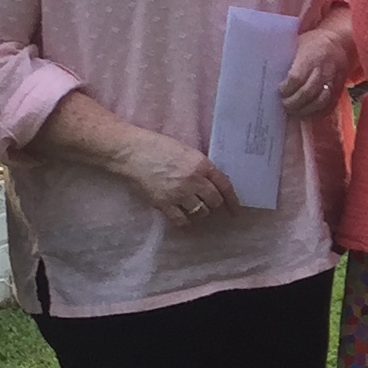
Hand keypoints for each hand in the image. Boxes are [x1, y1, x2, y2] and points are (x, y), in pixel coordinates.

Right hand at [118, 130, 241, 225]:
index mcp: (201, 164)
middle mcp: (194, 180)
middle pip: (214, 201)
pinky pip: (181, 220)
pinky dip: (185, 220)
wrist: (131, 152)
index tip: (236, 211)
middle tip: (206, 203)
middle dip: (213, 204)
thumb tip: (212, 183)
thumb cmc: (157, 146)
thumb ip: (201, 167)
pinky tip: (182, 215)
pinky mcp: (163, 204)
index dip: (232, 200)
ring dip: (199, 211)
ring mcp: (179, 193)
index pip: (224, 185)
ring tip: (192, 206)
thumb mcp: (186, 151)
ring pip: (200, 212)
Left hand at [280, 19, 353, 121]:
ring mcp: (332, 82)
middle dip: (292, 102)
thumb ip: (287, 58)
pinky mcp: (338, 91)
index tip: (279, 91)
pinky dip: (316, 113)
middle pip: (306, 93)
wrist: (338, 43)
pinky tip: (306, 113)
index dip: (286, 88)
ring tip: (293, 112)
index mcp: (311, 57)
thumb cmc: (313, 43)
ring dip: (303, 110)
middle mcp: (323, 71)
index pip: (296, 78)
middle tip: (283, 105)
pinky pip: (328, 107)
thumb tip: (268, 72)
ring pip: (318, 102)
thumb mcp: (298, 43)